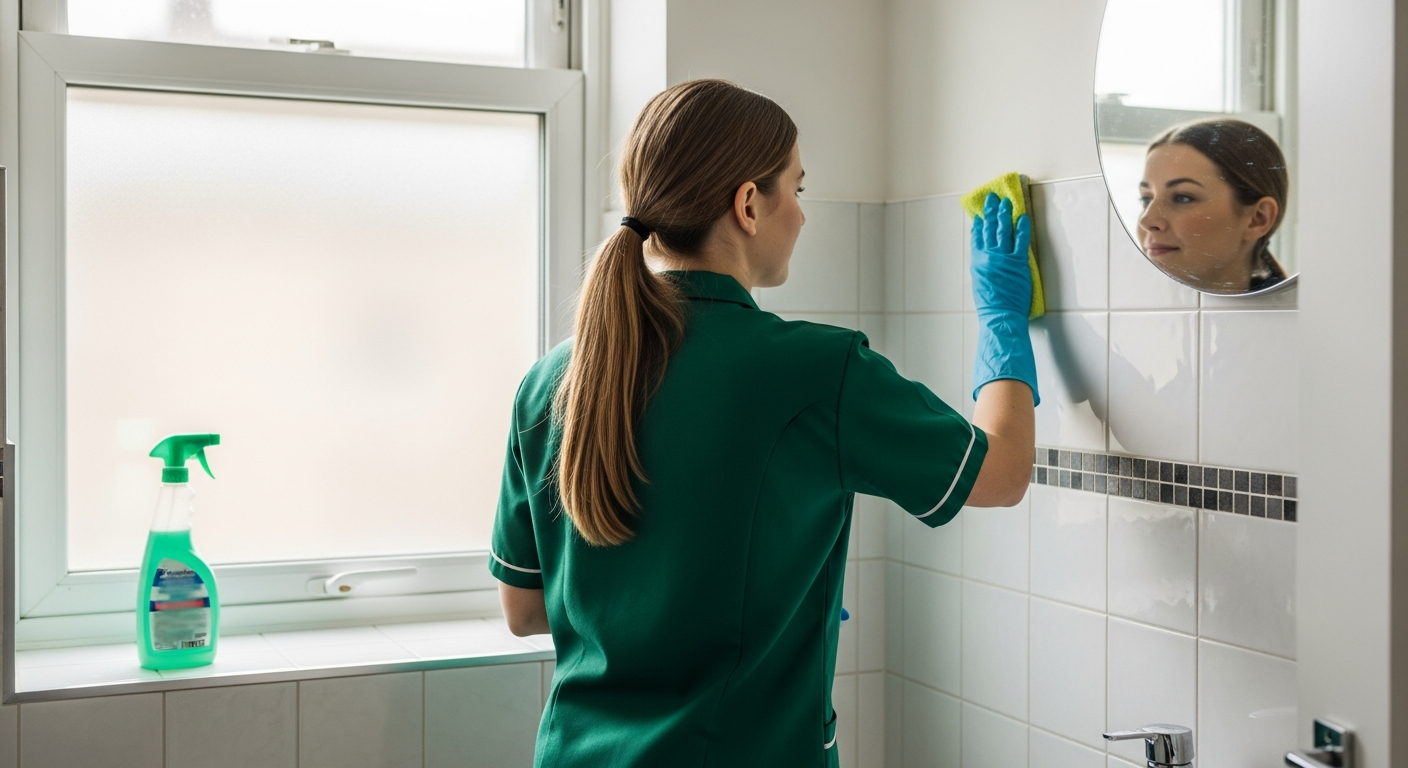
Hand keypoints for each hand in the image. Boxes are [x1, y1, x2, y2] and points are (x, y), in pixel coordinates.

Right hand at [971, 192, 1032, 320]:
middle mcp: (988, 257)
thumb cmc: (990, 306)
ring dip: (1005, 214)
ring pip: (1003, 230)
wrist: (1000, 316)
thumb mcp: (979, 283)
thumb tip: (987, 258)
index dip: (978, 224)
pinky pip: (1020, 240)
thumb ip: (983, 267)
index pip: (977, 237)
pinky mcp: (1018, 262)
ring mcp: (1003, 258)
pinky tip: (1023, 217)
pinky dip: (1022, 227)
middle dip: (991, 212)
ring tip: (1006, 202)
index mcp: (977, 262)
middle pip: (989, 229)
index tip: (980, 214)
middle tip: (993, 199)